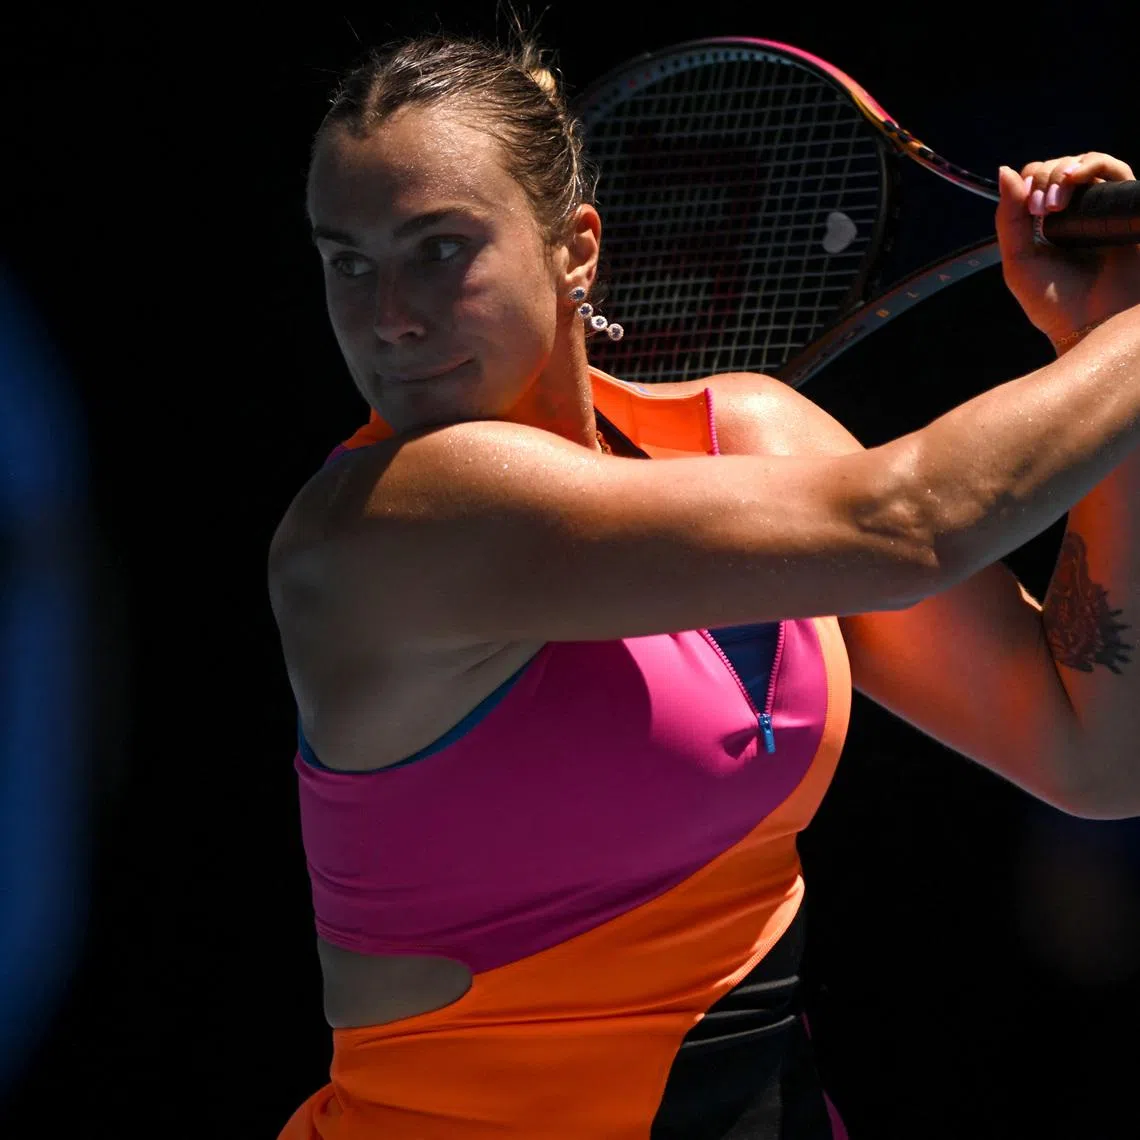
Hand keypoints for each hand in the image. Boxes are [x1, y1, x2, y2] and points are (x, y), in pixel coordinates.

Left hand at [995, 152, 1139, 347]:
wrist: (1091, 326)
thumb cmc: (1054, 303)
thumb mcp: (1019, 261)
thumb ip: (1009, 219)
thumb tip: (1005, 171)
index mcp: (1052, 225)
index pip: (1039, 181)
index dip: (1029, 183)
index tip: (1028, 208)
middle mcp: (1080, 214)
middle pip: (1061, 168)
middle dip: (1046, 178)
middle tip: (1041, 209)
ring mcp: (1105, 210)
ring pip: (1089, 164)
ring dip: (1066, 170)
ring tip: (1056, 200)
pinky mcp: (1128, 211)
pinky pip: (1118, 171)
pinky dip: (1093, 165)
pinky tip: (1075, 177)